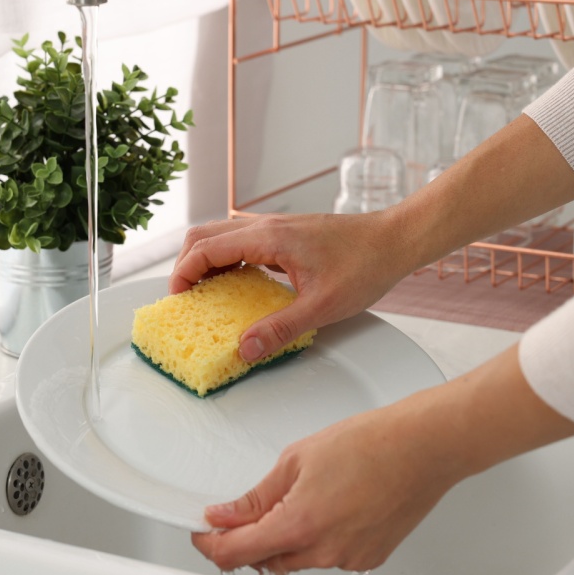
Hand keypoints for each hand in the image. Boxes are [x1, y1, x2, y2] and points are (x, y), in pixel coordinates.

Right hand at [170, 214, 413, 361]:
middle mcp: (267, 225)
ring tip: (206, 293)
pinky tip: (237, 284)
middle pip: (204, 234)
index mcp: (269, 238)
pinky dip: (227, 258)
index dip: (183, 273)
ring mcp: (275, 226)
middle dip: (186, 264)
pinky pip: (242, 240)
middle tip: (185, 297)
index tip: (177, 299)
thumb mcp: (323, 307)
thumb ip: (280, 328)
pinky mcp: (285, 233)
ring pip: (221, 234)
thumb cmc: (366, 265)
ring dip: (206, 259)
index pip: (206, 248)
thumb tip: (246, 349)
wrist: (396, 239)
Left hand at [191, 395, 461, 572]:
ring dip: (284, 538)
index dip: (211, 545)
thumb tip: (225, 514)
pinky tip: (328, 507)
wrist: (423, 447)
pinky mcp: (369, 558)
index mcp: (300, 525)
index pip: (236, 554)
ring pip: (297, 559)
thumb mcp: (296, 459)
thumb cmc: (371, 443)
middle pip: (265, 561)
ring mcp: (350, 559)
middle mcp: (325, 551)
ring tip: (299, 497)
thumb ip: (256, 497)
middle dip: (247, 540)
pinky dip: (317, 538)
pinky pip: (328, 556)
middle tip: (245, 511)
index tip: (204, 533)